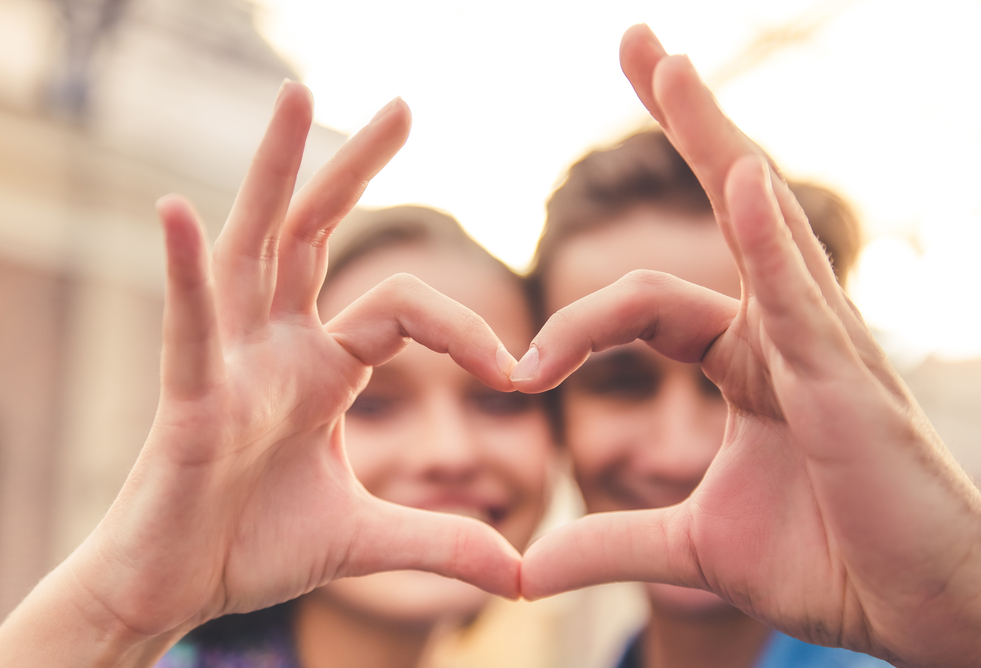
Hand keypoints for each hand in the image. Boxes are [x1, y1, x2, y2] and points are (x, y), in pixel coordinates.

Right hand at [0, 82, 519, 666]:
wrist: (177, 594)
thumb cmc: (252, 549)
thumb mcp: (365, 540)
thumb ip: (439, 543)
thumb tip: (520, 573)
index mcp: (321, 368)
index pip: (402, 311)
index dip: (464, 330)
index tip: (517, 369)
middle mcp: (276, 347)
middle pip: (316, 235)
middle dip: (355, 168)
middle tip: (404, 105)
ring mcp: (229, 365)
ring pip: (254, 249)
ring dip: (275, 173)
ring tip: (298, 96)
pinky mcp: (188, 402)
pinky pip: (188, 328)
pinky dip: (186, 273)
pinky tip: (177, 212)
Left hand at [514, 25, 980, 667]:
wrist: (914, 614)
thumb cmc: (827, 561)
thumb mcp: (691, 549)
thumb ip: (608, 542)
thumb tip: (521, 568)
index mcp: (745, 361)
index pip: (645, 304)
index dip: (574, 327)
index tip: (521, 371)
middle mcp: (782, 333)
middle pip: (726, 208)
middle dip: (686, 126)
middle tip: (641, 46)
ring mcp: (819, 347)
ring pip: (761, 227)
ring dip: (716, 141)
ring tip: (671, 66)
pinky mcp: (845, 383)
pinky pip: (798, 298)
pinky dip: (767, 238)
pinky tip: (739, 174)